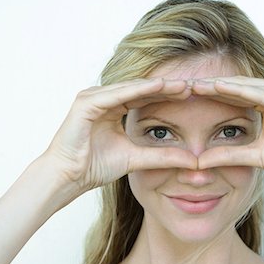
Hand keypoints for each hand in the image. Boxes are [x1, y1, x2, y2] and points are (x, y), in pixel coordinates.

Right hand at [44, 78, 197, 193]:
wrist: (69, 178)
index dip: (169, 96)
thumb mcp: (137, 158)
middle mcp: (104, 98)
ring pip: (132, 88)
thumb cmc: (95, 167)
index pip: (146, 98)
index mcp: (114, 108)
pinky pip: (117, 94)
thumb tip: (192, 161)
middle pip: (142, 90)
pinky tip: (159, 86)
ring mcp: (94, 97)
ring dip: (158, 86)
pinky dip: (138, 90)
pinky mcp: (86, 102)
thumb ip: (162, 157)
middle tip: (194, 85)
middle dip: (168, 88)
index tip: (192, 96)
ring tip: (182, 84)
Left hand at [193, 76, 263, 183]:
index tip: (185, 95)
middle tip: (182, 84)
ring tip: (194, 83)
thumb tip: (201, 160)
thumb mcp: (256, 155)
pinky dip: (240, 90)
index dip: (210, 93)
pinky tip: (219, 87)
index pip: (234, 94)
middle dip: (210, 85)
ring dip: (219, 84)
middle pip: (237, 85)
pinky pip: (261, 94)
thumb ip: (230, 154)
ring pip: (246, 85)